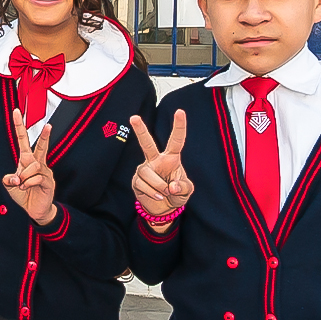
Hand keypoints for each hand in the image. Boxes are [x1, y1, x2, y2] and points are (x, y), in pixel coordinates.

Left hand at [2, 109, 57, 224]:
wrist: (34, 210)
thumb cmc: (23, 194)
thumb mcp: (10, 186)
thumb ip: (8, 179)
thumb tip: (15, 177)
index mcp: (26, 161)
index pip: (23, 141)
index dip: (19, 127)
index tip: (17, 112)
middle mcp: (37, 164)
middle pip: (41, 147)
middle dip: (44, 136)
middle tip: (49, 124)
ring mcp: (45, 172)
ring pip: (34, 166)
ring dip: (24, 176)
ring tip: (22, 185)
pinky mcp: (49, 181)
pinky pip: (38, 177)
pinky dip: (29, 183)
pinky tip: (27, 188)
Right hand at [130, 110, 192, 230]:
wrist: (163, 208)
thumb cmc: (176, 193)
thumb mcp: (186, 191)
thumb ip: (182, 187)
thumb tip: (170, 186)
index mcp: (171, 158)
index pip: (176, 141)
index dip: (179, 126)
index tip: (180, 111)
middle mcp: (155, 160)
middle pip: (147, 144)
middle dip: (140, 130)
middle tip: (134, 117)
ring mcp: (144, 169)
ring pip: (149, 174)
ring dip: (160, 187)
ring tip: (165, 193)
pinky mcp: (136, 180)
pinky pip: (143, 185)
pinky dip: (153, 193)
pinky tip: (158, 196)